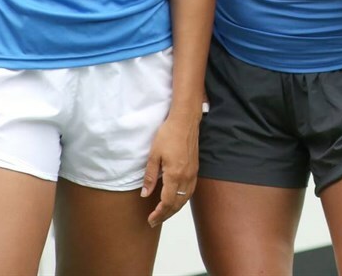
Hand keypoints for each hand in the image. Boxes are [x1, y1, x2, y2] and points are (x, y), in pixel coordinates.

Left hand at [141, 111, 199, 227]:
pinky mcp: (195, 169)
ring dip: (175, 209)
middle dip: (166, 215)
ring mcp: (193, 173)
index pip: (167, 202)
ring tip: (164, 214)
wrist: (185, 121)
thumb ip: (150, 176)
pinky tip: (177, 200)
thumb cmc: (168, 134)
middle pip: (177, 203)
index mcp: (175, 175)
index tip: (150, 219)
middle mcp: (186, 177)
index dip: (158, 213)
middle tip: (154, 221)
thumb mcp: (154, 155)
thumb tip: (146, 194)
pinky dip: (183, 200)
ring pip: (185, 199)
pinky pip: (190, 191)